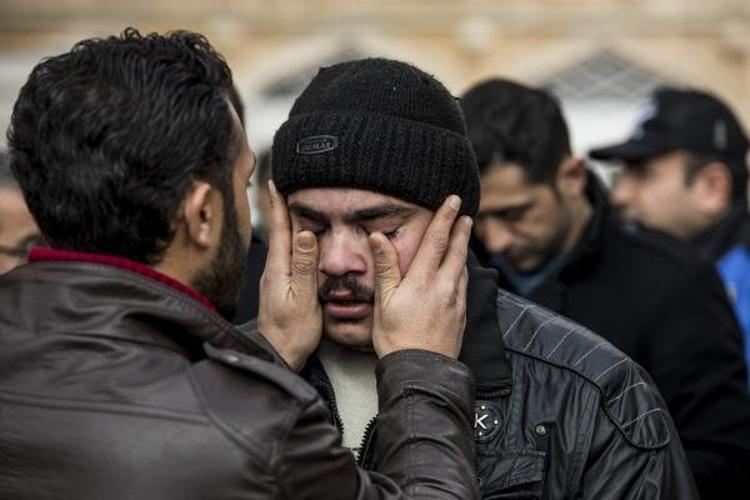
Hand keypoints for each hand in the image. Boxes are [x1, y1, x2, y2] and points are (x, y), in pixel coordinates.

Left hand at [257, 181, 321, 370]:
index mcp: (279, 267)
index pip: (280, 228)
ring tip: (290, 202)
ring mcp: (276, 277)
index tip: (276, 181)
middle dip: (281, 205)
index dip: (279, 203)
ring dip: (286, 220)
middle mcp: (274, 268)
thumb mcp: (304, 297)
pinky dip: (290, 238)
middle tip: (283, 183)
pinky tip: (296, 238)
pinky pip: (286, 254)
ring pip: (283, 241)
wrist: (278, 353)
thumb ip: (305, 265)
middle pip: (279, 230)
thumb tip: (305, 233)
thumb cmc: (292, 331)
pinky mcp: (281, 285)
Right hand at [369, 195, 471, 358]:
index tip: (452, 200)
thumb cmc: (396, 338)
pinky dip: (463, 270)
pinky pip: (464, 285)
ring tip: (463, 237)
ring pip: (463, 267)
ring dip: (463, 249)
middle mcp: (445, 287)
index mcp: (423, 281)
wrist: (420, 371)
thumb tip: (379, 237)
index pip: (437, 241)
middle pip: (457, 250)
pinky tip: (460, 271)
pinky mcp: (461, 315)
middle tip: (465, 213)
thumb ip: (385, 267)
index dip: (445, 218)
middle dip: (461, 229)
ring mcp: (456, 302)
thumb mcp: (384, 301)